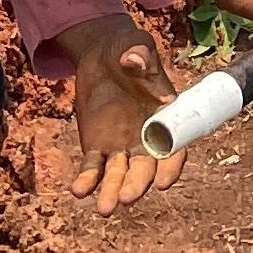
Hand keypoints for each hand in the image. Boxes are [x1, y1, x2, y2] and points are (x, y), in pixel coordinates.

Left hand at [59, 11, 187, 216]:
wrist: (100, 54)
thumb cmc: (126, 48)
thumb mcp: (135, 44)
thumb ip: (139, 53)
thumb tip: (134, 62)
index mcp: (165, 118)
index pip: (174, 148)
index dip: (171, 167)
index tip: (164, 182)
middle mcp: (145, 138)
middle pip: (145, 168)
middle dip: (138, 185)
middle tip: (127, 197)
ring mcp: (121, 145)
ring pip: (119, 174)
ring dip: (113, 191)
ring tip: (104, 208)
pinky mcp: (97, 146)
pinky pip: (93, 167)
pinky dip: (87, 180)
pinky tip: (78, 191)